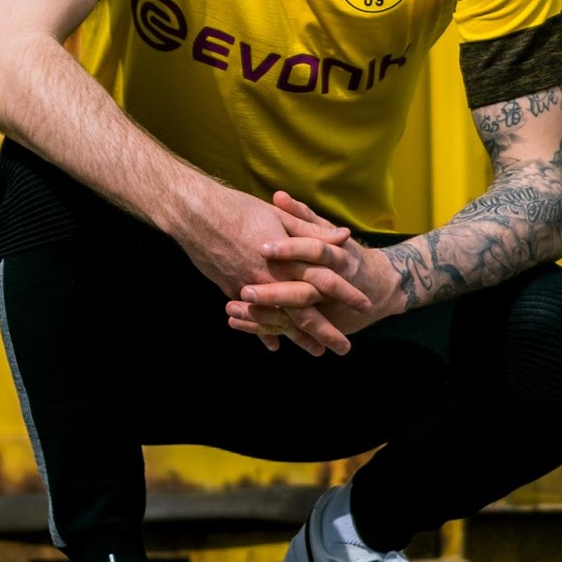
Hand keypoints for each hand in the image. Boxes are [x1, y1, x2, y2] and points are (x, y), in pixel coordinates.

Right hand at [171, 182, 369, 354]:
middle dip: (326, 332)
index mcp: (286, 259)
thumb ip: (311, 231)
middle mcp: (270, 280)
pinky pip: (253, 317)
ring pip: (280, 321)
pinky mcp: (231, 290)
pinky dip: (264, 332)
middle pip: (304, 313)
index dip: (346, 293)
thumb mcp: (280, 216)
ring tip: (316, 351)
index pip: (324, 281)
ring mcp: (249, 290)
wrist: (196, 215)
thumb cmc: (240, 209)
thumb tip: (342, 237)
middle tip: (344, 348)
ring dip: (299, 339)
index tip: (365, 305)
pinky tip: (274, 346)